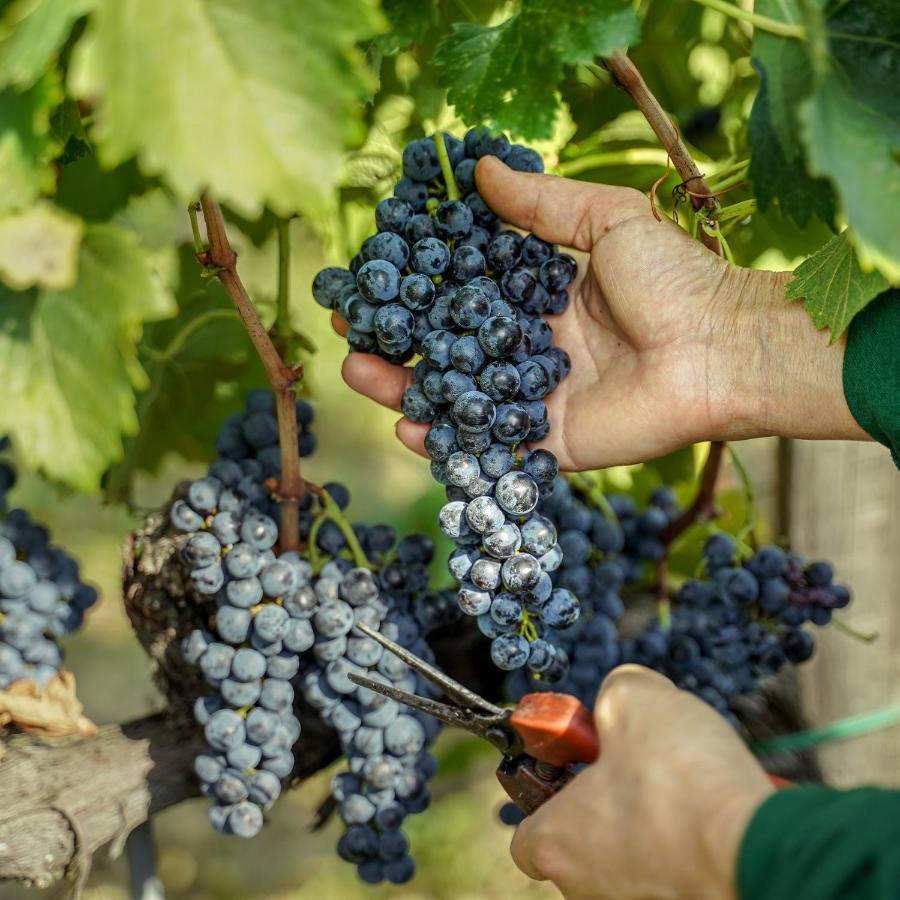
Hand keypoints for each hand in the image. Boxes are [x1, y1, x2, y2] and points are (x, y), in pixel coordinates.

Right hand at [336, 157, 865, 467]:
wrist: (722, 347)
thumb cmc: (675, 278)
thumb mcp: (607, 220)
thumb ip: (542, 202)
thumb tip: (478, 169)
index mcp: (540, 302)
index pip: (463, 299)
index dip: (417, 293)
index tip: (373, 282)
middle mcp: (530, 352)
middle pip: (448, 353)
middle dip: (397, 346)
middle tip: (353, 335)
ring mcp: (537, 402)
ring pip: (458, 401)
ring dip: (406, 392)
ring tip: (361, 373)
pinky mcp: (551, 445)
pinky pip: (491, 448)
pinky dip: (449, 445)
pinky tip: (409, 429)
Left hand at [509, 666, 773, 899]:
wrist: (757, 845)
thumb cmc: (683, 781)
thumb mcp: (632, 699)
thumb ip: (612, 694)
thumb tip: (618, 699)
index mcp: (557, 844)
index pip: (530, 834)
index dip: (554, 790)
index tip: (583, 759)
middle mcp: (589, 891)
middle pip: (588, 841)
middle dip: (615, 801)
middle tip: (646, 766)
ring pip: (638, 856)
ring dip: (658, 822)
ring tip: (690, 787)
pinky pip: (680, 869)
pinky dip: (694, 844)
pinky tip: (716, 813)